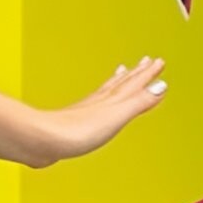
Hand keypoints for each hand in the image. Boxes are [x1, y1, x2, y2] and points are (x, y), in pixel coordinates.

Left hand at [30, 56, 167, 166]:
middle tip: (145, 61)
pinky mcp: (72, 125)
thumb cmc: (75, 131)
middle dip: (134, 73)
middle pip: (120, 84)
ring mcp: (83, 113)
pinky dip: (99, 101)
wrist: (42, 141)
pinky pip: (93, 107)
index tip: (158, 62)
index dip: (147, 74)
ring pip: (106, 93)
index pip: (134, 83)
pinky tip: (94, 105)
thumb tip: (160, 87)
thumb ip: (138, 102)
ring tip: (122, 74)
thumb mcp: (117, 116)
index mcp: (110, 100)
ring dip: (117, 83)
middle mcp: (97, 102)